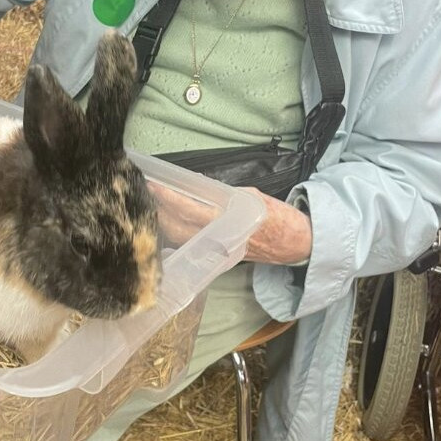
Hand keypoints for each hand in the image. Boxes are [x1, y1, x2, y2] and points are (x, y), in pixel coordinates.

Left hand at [147, 182, 311, 264]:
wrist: (297, 246)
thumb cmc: (278, 218)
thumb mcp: (253, 197)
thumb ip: (224, 193)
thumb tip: (197, 184)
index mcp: (227, 224)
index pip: (188, 210)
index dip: (168, 198)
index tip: (153, 184)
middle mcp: (216, 242)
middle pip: (176, 226)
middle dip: (158, 207)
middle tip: (143, 189)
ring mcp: (214, 252)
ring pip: (177, 237)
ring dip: (161, 220)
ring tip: (149, 201)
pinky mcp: (214, 257)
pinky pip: (186, 244)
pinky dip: (172, 231)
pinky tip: (164, 220)